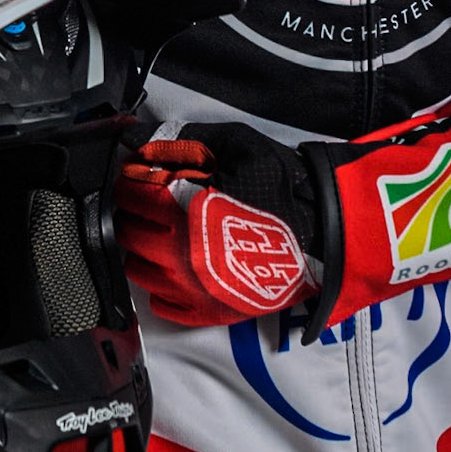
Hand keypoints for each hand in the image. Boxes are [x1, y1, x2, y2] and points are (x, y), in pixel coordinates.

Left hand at [115, 123, 338, 328]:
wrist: (323, 234)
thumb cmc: (279, 186)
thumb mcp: (236, 144)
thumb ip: (184, 139)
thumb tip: (139, 140)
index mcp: (183, 205)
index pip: (129, 191)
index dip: (132, 179)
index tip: (141, 176)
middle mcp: (178, 248)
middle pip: (127, 230)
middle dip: (133, 212)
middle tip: (150, 204)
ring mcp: (190, 286)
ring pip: (136, 268)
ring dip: (142, 249)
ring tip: (162, 235)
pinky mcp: (206, 312)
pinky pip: (160, 303)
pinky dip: (160, 285)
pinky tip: (176, 268)